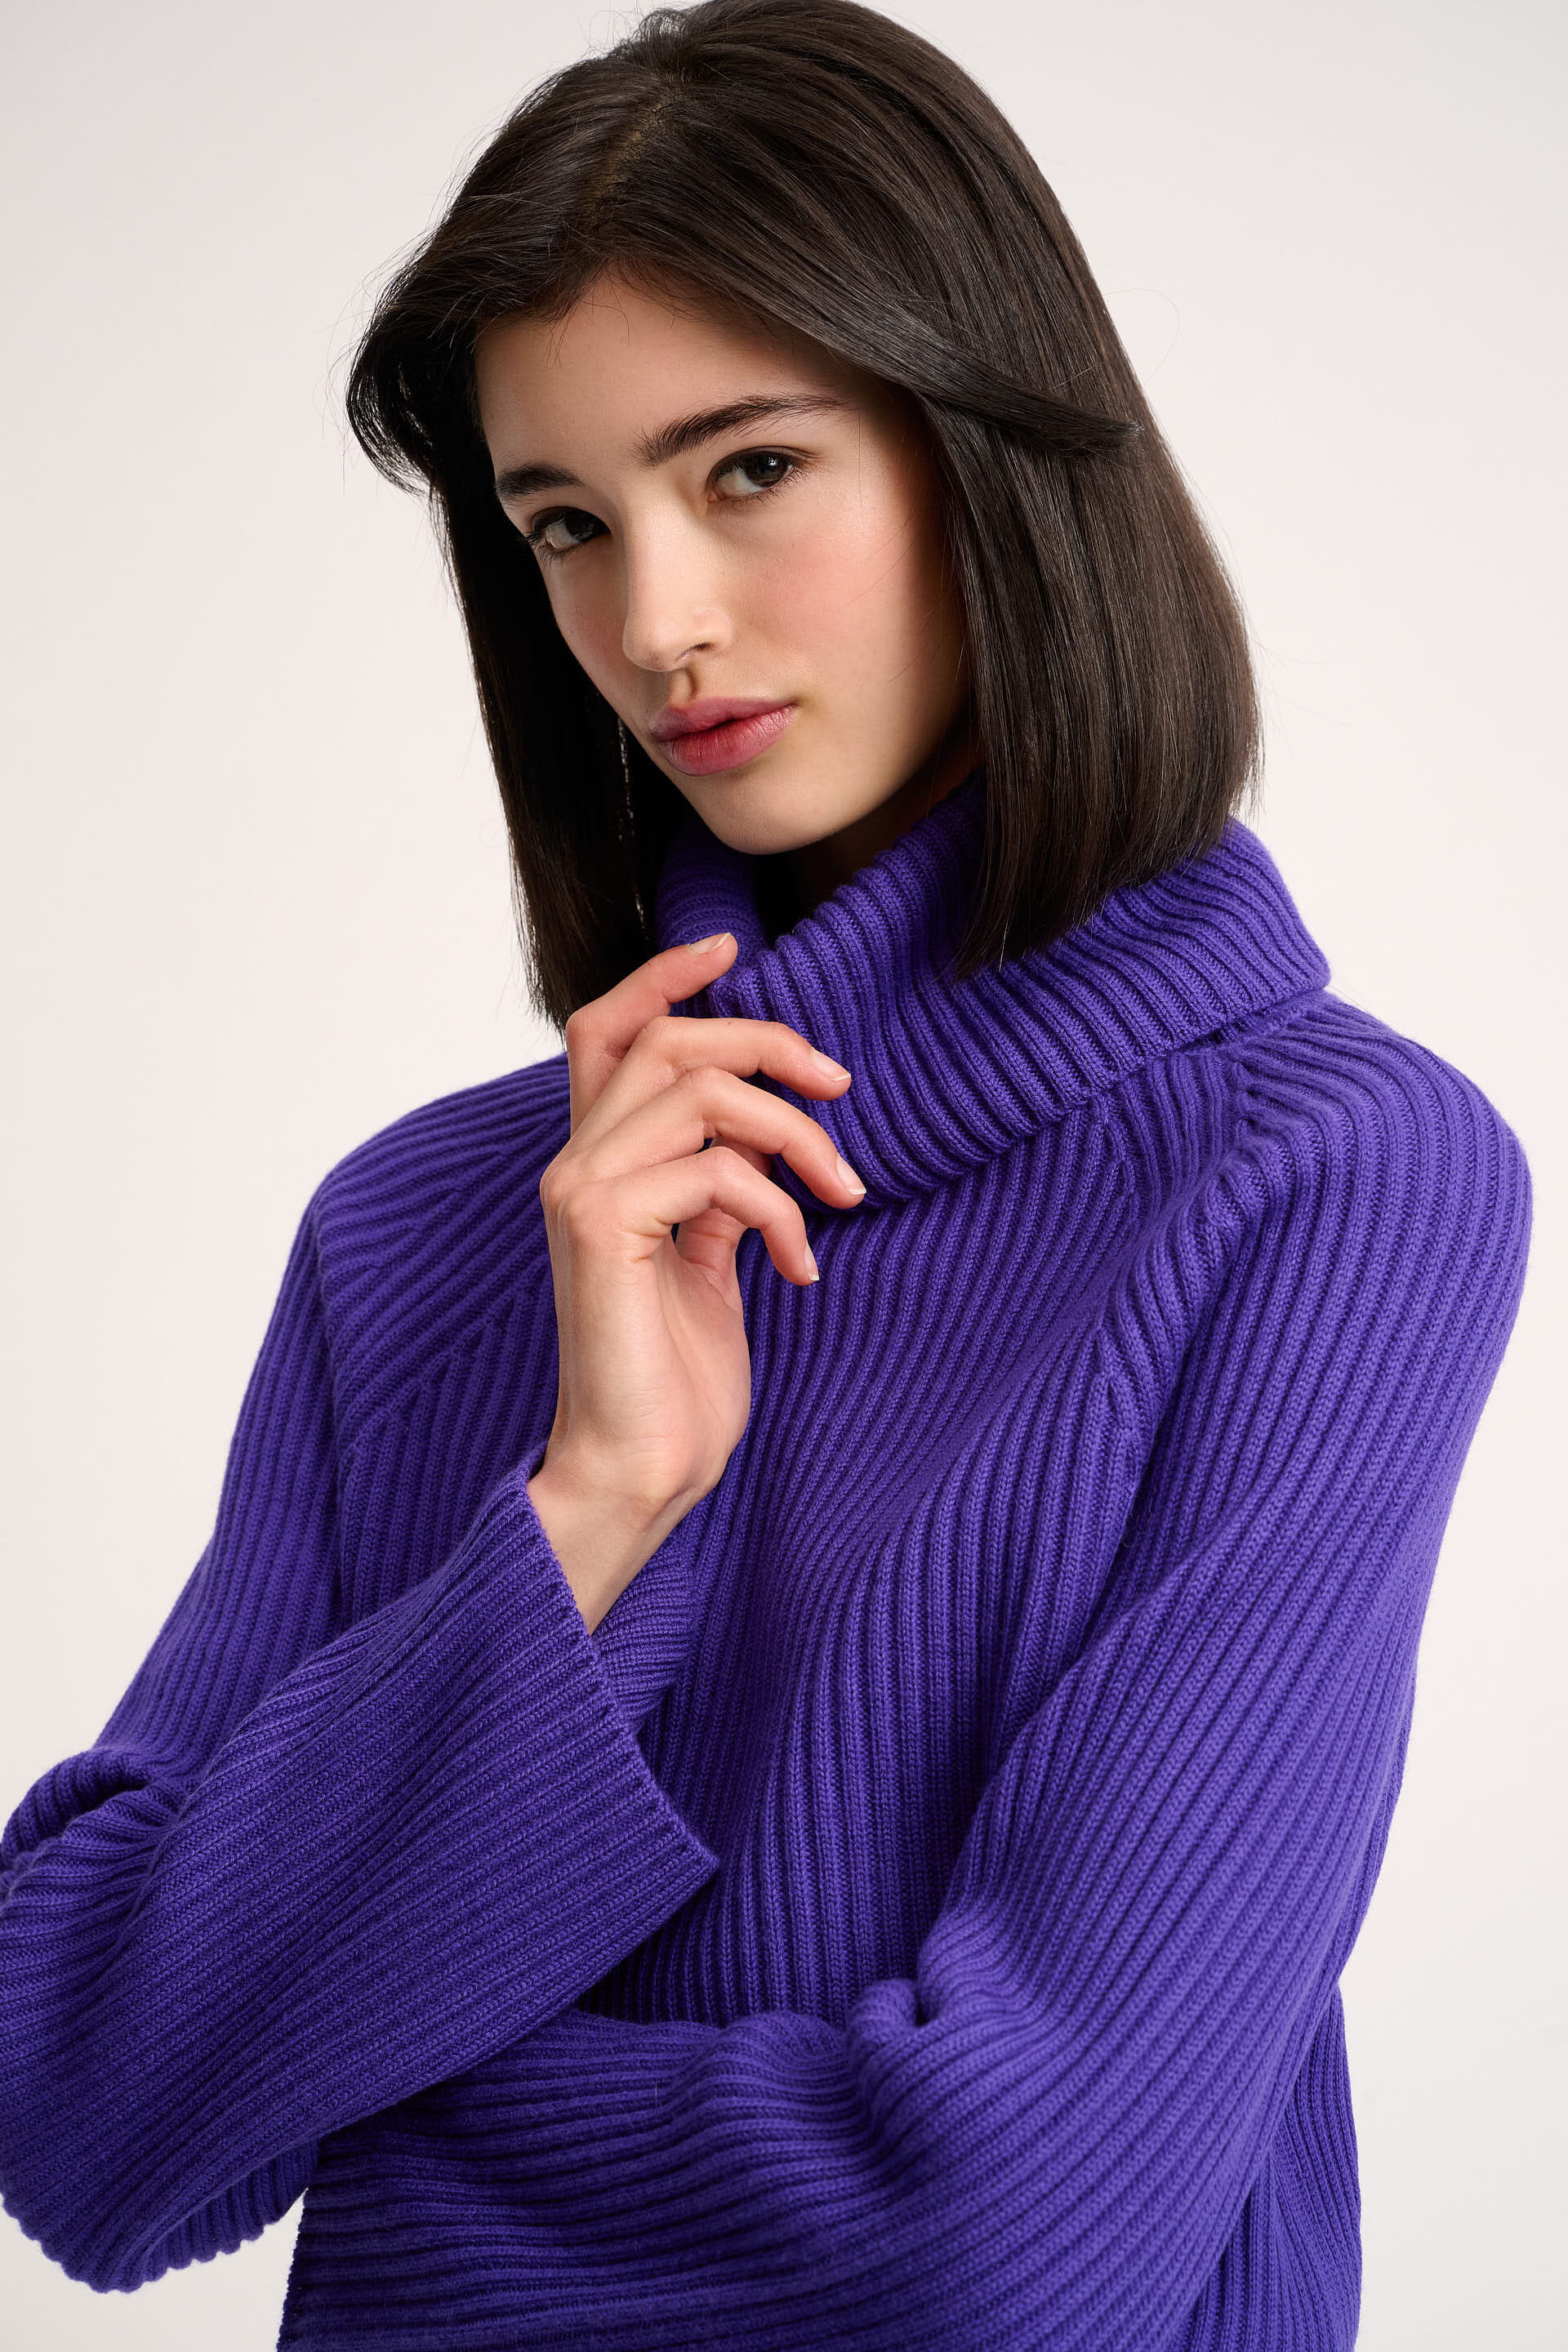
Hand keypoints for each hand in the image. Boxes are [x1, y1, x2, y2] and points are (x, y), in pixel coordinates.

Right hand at [528, 931, 865, 1630]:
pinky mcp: (601, 1225)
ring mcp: (579, 1189)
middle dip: (767, 1044)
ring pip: (697, 1089)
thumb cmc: (676, 1378)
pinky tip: (799, 1269)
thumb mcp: (709, 1257)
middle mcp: (574, 1162)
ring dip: (793, 1132)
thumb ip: (716, 1185)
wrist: (640, 1469)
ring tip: (839, 1193)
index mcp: (596, 1163)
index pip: (604, 1028)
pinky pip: (714, 1169)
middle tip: (841, 1088)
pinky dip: (778, 1209)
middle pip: (665, 1039)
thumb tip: (762, 1129)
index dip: (663, 976)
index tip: (733, 948)